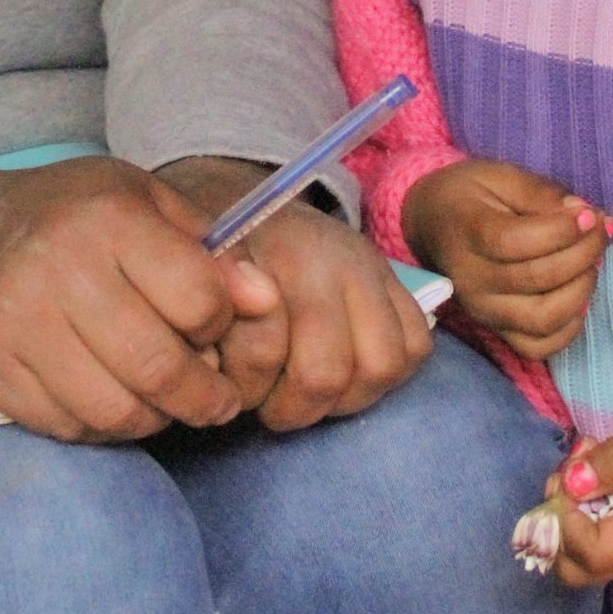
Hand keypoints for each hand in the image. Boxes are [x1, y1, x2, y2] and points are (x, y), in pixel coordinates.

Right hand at [0, 155, 275, 443]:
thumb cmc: (68, 215)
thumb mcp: (140, 199)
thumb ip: (206, 248)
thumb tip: (265, 299)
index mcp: (108, 216)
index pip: (199, 299)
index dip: (222, 324)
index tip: (218, 329)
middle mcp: (58, 267)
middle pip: (160, 368)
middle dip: (203, 396)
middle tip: (214, 399)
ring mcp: (15, 322)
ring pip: (116, 410)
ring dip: (155, 418)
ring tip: (162, 401)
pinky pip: (67, 427)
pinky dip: (101, 426)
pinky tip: (108, 398)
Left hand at [160, 158, 433, 430]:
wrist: (250, 206)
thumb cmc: (219, 256)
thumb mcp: (197, 278)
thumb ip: (211, 310)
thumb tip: (227, 346)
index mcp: (276, 257)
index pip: (274, 355)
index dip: (252, 390)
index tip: (230, 388)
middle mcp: (333, 260)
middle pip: (329, 374)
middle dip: (296, 408)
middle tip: (269, 402)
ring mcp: (371, 268)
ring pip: (382, 366)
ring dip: (344, 397)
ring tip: (308, 391)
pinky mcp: (396, 279)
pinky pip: (416, 346)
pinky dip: (384, 373)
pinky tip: (345, 371)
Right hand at [401, 158, 609, 357]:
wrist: (431, 226)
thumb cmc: (469, 195)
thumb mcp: (500, 175)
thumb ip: (541, 193)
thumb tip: (585, 214)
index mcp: (466, 232)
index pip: (516, 242)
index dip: (562, 230)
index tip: (589, 215)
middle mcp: (470, 279)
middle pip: (537, 278)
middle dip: (584, 253)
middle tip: (601, 230)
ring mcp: (482, 311)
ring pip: (542, 319)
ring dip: (580, 291)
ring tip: (590, 263)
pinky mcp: (495, 331)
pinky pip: (538, 348)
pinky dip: (568, 329)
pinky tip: (577, 297)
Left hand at [545, 365, 612, 587]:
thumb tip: (570, 486)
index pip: (590, 556)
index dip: (564, 520)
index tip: (572, 473)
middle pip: (582, 568)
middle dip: (560, 522)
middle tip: (574, 468)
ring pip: (589, 552)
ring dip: (573, 509)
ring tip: (591, 456)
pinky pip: (606, 532)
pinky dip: (590, 504)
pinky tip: (603, 465)